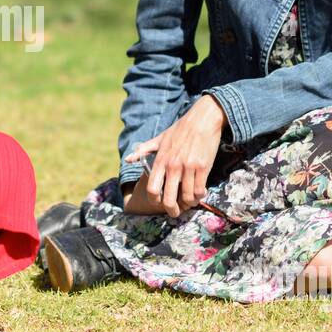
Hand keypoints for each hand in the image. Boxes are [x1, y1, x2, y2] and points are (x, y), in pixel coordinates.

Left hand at [123, 95, 225, 218]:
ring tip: (190, 201)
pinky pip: (200, 190)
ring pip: (187, 197)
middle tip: (175, 212)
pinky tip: (199, 193)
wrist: (202, 119)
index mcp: (160, 161)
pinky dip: (200, 195)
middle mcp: (172, 166)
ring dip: (189, 203)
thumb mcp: (159, 138)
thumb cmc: (180, 129)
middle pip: (169, 199)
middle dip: (172, 210)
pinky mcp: (202, 167)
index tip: (159, 204)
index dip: (154, 201)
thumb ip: (143, 150)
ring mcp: (188, 167)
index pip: (152, 189)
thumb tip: (128, 159)